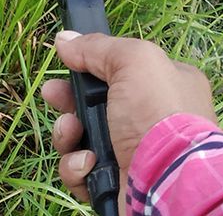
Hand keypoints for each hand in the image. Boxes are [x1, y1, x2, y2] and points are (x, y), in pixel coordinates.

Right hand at [40, 31, 216, 202]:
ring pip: (81, 137)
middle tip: (54, 95)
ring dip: (67, 134)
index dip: (89, 67)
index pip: (118, 71)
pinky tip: (88, 164)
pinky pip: (81, 170)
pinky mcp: (114, 181)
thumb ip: (99, 47)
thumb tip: (64, 40)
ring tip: (73, 134)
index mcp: (163, 86)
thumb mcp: (134, 61)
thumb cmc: (157, 113)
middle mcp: (148, 119)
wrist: (168, 180)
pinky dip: (78, 167)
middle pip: (92, 103)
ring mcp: (131, 152)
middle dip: (68, 100)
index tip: (67, 63)